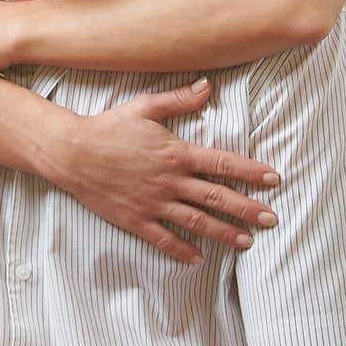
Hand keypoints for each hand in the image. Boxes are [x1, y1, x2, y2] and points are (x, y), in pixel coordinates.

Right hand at [51, 79, 279, 265]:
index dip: (250, 171)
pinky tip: (198, 259)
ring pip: (197, 222)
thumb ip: (178, 99)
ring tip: (248, 242)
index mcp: (175, 153)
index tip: (273, 179)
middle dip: (248, 209)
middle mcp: (170, 181)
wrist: (72, 153)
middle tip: (272, 219)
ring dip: (225, 233)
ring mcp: (153, 203)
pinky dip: (182, 251)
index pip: (222, 163)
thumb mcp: (144, 107)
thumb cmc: (108, 127)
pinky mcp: (135, 220)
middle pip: (217, 197)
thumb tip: (208, 86)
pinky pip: (163, 239)